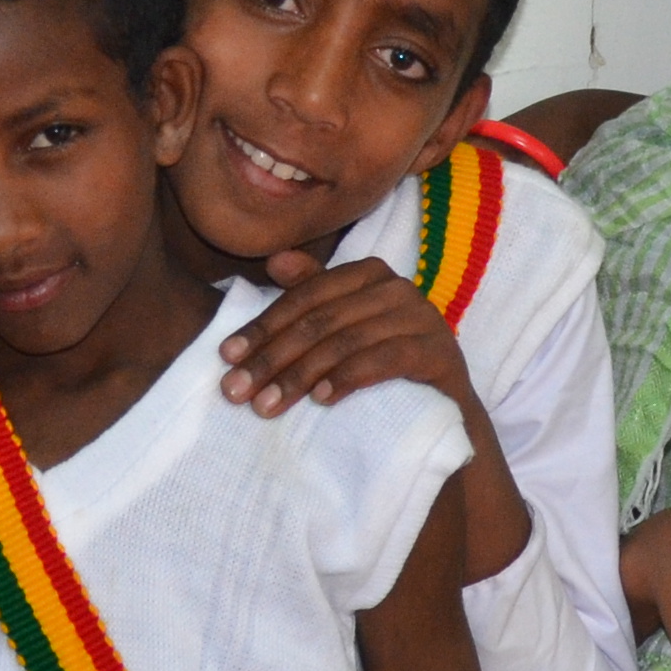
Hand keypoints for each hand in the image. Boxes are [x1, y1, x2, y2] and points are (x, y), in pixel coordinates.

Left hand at [230, 255, 530, 581]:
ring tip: (268, 405)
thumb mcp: (343, 328)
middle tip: (236, 390)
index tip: (227, 357)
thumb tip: (273, 261)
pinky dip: (350, 377)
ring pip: (346, 341)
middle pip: (321, 320)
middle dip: (272, 357)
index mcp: (368, 274)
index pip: (305, 296)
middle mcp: (397, 288)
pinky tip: (322, 400)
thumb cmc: (384, 364)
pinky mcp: (438, 352)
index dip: (263, 326)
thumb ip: (311, 293)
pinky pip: (386, 360)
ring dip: (300, 375)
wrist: (444, 409)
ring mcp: (421, 318)